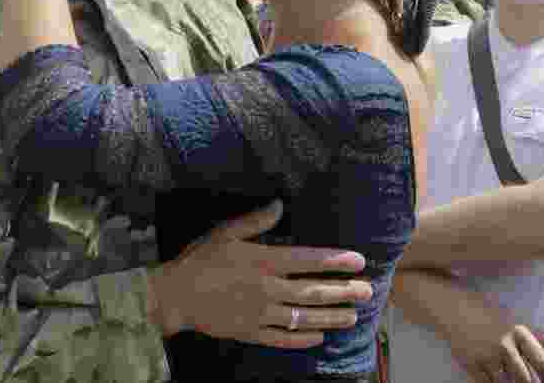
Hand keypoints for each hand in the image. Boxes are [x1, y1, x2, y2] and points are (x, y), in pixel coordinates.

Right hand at [149, 199, 373, 348]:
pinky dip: (303, 338)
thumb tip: (280, 205)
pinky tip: (319, 337)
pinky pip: (283, 338)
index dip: (335, 261)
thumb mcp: (224, 233)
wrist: (175, 296)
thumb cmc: (200, 260)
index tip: (358, 261)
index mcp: (263, 261)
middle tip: (367, 291)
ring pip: (304, 317)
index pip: (308, 260)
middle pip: (313, 291)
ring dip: (331, 316)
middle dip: (343, 291)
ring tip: (352, 316)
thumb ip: (255, 221)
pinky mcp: (252, 332)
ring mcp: (261, 313)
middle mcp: (268, 288)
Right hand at [443, 293, 543, 382]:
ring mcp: (486, 355)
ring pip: (505, 382)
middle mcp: (503, 344)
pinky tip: (496, 381)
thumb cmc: (485, 312)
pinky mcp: (470, 362)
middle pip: (524, 377)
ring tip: (512, 382)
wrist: (451, 307)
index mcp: (517, 332)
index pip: (539, 359)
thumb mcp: (511, 321)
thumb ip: (537, 336)